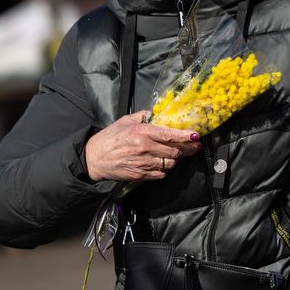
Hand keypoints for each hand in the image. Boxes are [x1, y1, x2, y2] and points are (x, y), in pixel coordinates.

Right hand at [84, 111, 202, 181]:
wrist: (93, 159)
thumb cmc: (108, 138)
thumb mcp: (125, 121)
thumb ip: (142, 116)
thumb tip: (155, 113)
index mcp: (142, 132)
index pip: (170, 134)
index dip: (186, 136)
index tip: (196, 135)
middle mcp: (145, 148)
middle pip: (175, 151)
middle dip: (189, 149)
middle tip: (195, 146)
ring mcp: (143, 164)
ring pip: (170, 163)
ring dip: (176, 159)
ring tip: (177, 154)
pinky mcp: (140, 175)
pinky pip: (161, 174)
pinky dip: (165, 169)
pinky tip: (163, 163)